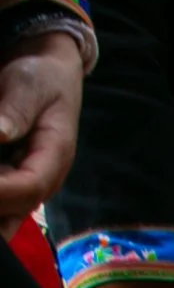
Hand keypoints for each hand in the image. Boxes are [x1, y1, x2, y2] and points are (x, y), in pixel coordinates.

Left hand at [0, 32, 84, 228]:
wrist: (47, 70)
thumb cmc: (41, 76)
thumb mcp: (30, 85)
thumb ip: (17, 110)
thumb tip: (0, 133)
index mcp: (54, 156)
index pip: (29, 187)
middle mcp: (43, 178)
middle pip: (13, 211)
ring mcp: (27, 183)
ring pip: (4, 217)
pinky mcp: (11, 180)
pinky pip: (0, 205)